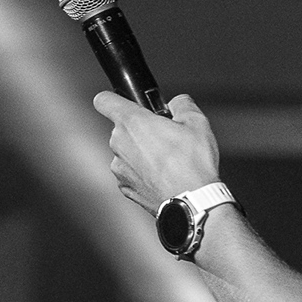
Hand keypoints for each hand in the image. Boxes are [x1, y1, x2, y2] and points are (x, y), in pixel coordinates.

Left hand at [93, 91, 221, 215]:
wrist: (192, 202)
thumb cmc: (192, 163)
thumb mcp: (197, 122)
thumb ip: (182, 104)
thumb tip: (177, 103)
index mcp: (132, 122)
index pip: (104, 101)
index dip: (112, 99)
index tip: (119, 101)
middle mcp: (119, 143)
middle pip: (121, 128)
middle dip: (140, 130)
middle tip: (164, 137)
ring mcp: (119, 168)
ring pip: (126, 152)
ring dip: (141, 153)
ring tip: (168, 161)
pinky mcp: (125, 187)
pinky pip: (131, 173)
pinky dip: (143, 173)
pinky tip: (163, 177)